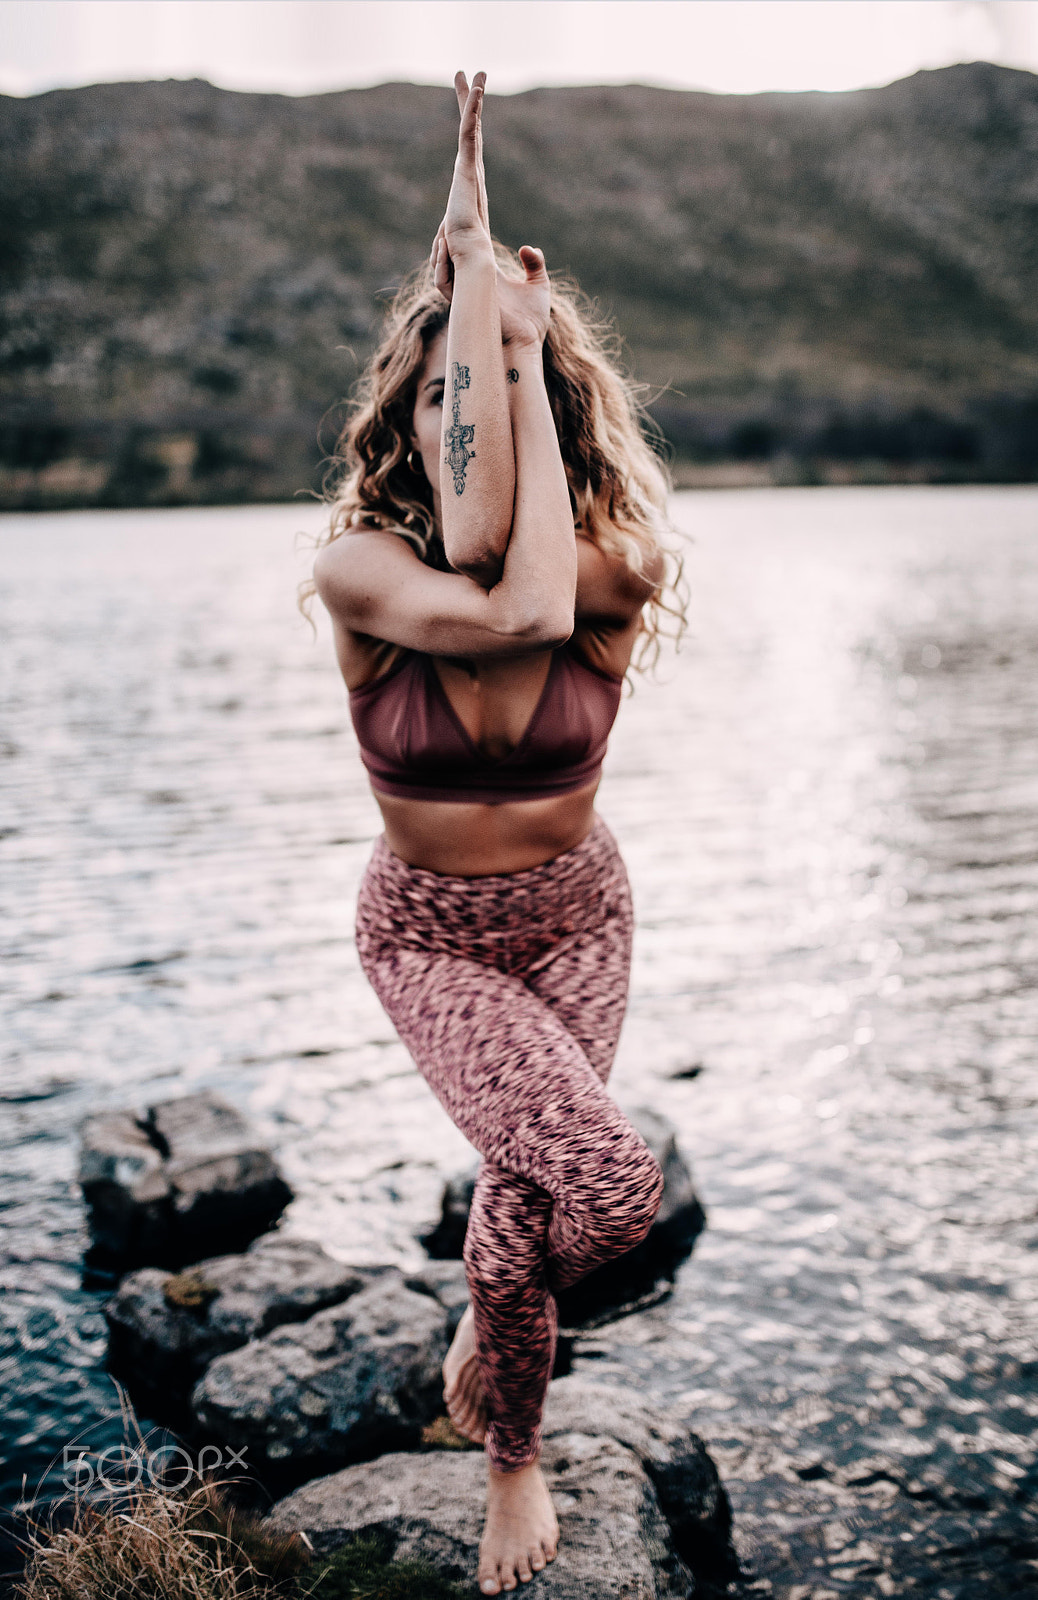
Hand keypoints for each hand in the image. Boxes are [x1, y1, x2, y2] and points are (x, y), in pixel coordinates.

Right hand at [431, 72, 550, 348]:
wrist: (503, 323)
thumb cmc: (518, 318)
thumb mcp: (534, 286)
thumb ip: (533, 265)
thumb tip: (528, 248)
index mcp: (481, 223)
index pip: (477, 176)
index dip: (474, 148)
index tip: (473, 121)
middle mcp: (469, 207)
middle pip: (468, 148)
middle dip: (465, 110)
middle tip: (462, 75)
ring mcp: (464, 200)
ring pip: (468, 139)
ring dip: (470, 101)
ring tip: (470, 70)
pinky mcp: (465, 193)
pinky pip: (469, 144)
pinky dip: (473, 115)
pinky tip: (479, 86)